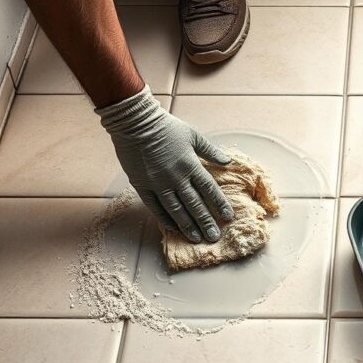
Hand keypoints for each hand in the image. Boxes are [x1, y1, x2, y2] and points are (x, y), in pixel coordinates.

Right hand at [97, 86, 232, 242]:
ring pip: (176, 209)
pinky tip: (174, 228)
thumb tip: (227, 161)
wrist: (135, 123)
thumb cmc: (166, 127)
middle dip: (206, 221)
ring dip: (188, 225)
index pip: (209, 189)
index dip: (219, 204)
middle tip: (214, 236)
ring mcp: (158, 183)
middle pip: (194, 204)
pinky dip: (165, 219)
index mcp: (190, 164)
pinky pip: (155, 207)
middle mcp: (176, 177)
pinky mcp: (142, 186)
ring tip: (197, 238)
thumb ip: (210, 150)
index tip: (228, 217)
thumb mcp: (193, 135)